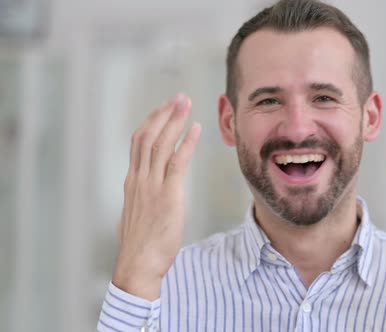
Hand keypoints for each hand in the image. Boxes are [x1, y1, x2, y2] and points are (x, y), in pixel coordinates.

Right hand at [112, 93, 201, 300]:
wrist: (138, 264)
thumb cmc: (140, 244)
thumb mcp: (137, 214)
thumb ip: (143, 198)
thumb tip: (148, 193)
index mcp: (132, 182)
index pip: (138, 143)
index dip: (151, 122)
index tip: (163, 109)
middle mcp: (139, 178)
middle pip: (148, 136)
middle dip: (163, 114)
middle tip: (178, 97)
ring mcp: (152, 186)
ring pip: (160, 144)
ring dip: (174, 120)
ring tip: (186, 103)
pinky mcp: (167, 195)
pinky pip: (176, 162)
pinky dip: (186, 143)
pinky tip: (196, 130)